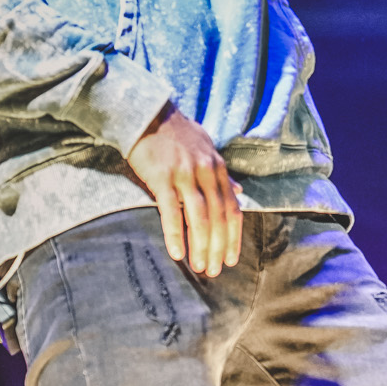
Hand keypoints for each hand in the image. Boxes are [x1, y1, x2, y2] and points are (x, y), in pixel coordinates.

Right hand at [126, 106, 242, 278]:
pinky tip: (176, 253)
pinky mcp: (161, 177)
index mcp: (217, 168)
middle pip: (218, 217)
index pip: (232, 209)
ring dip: (201, 246)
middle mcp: (205, 172)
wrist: (146, 115)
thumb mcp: (206, 149)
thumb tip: (239, 191)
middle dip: (218, 247)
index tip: (231, 258)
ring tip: (199, 267)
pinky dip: (175, 234)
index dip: (233, 236)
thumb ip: (222, 173)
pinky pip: (171, 211)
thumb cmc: (176, 135)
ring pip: (199, 218)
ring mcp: (184, 174)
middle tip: (214, 271)